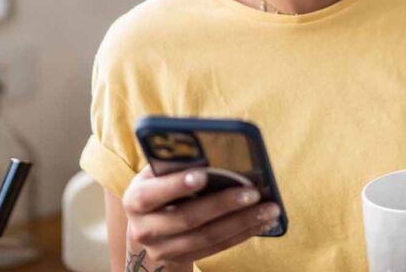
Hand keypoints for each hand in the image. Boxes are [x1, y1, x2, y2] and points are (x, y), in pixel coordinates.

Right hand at [121, 166, 279, 268]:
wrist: (146, 229)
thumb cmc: (158, 189)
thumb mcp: (156, 175)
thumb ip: (174, 163)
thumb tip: (209, 146)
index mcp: (135, 200)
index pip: (154, 194)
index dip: (176, 185)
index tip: (203, 174)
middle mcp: (145, 229)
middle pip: (187, 218)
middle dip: (223, 204)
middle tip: (253, 192)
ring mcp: (164, 249)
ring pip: (207, 237)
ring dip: (242, 222)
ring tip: (269, 208)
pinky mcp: (184, 259)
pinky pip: (217, 247)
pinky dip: (243, 233)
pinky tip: (263, 221)